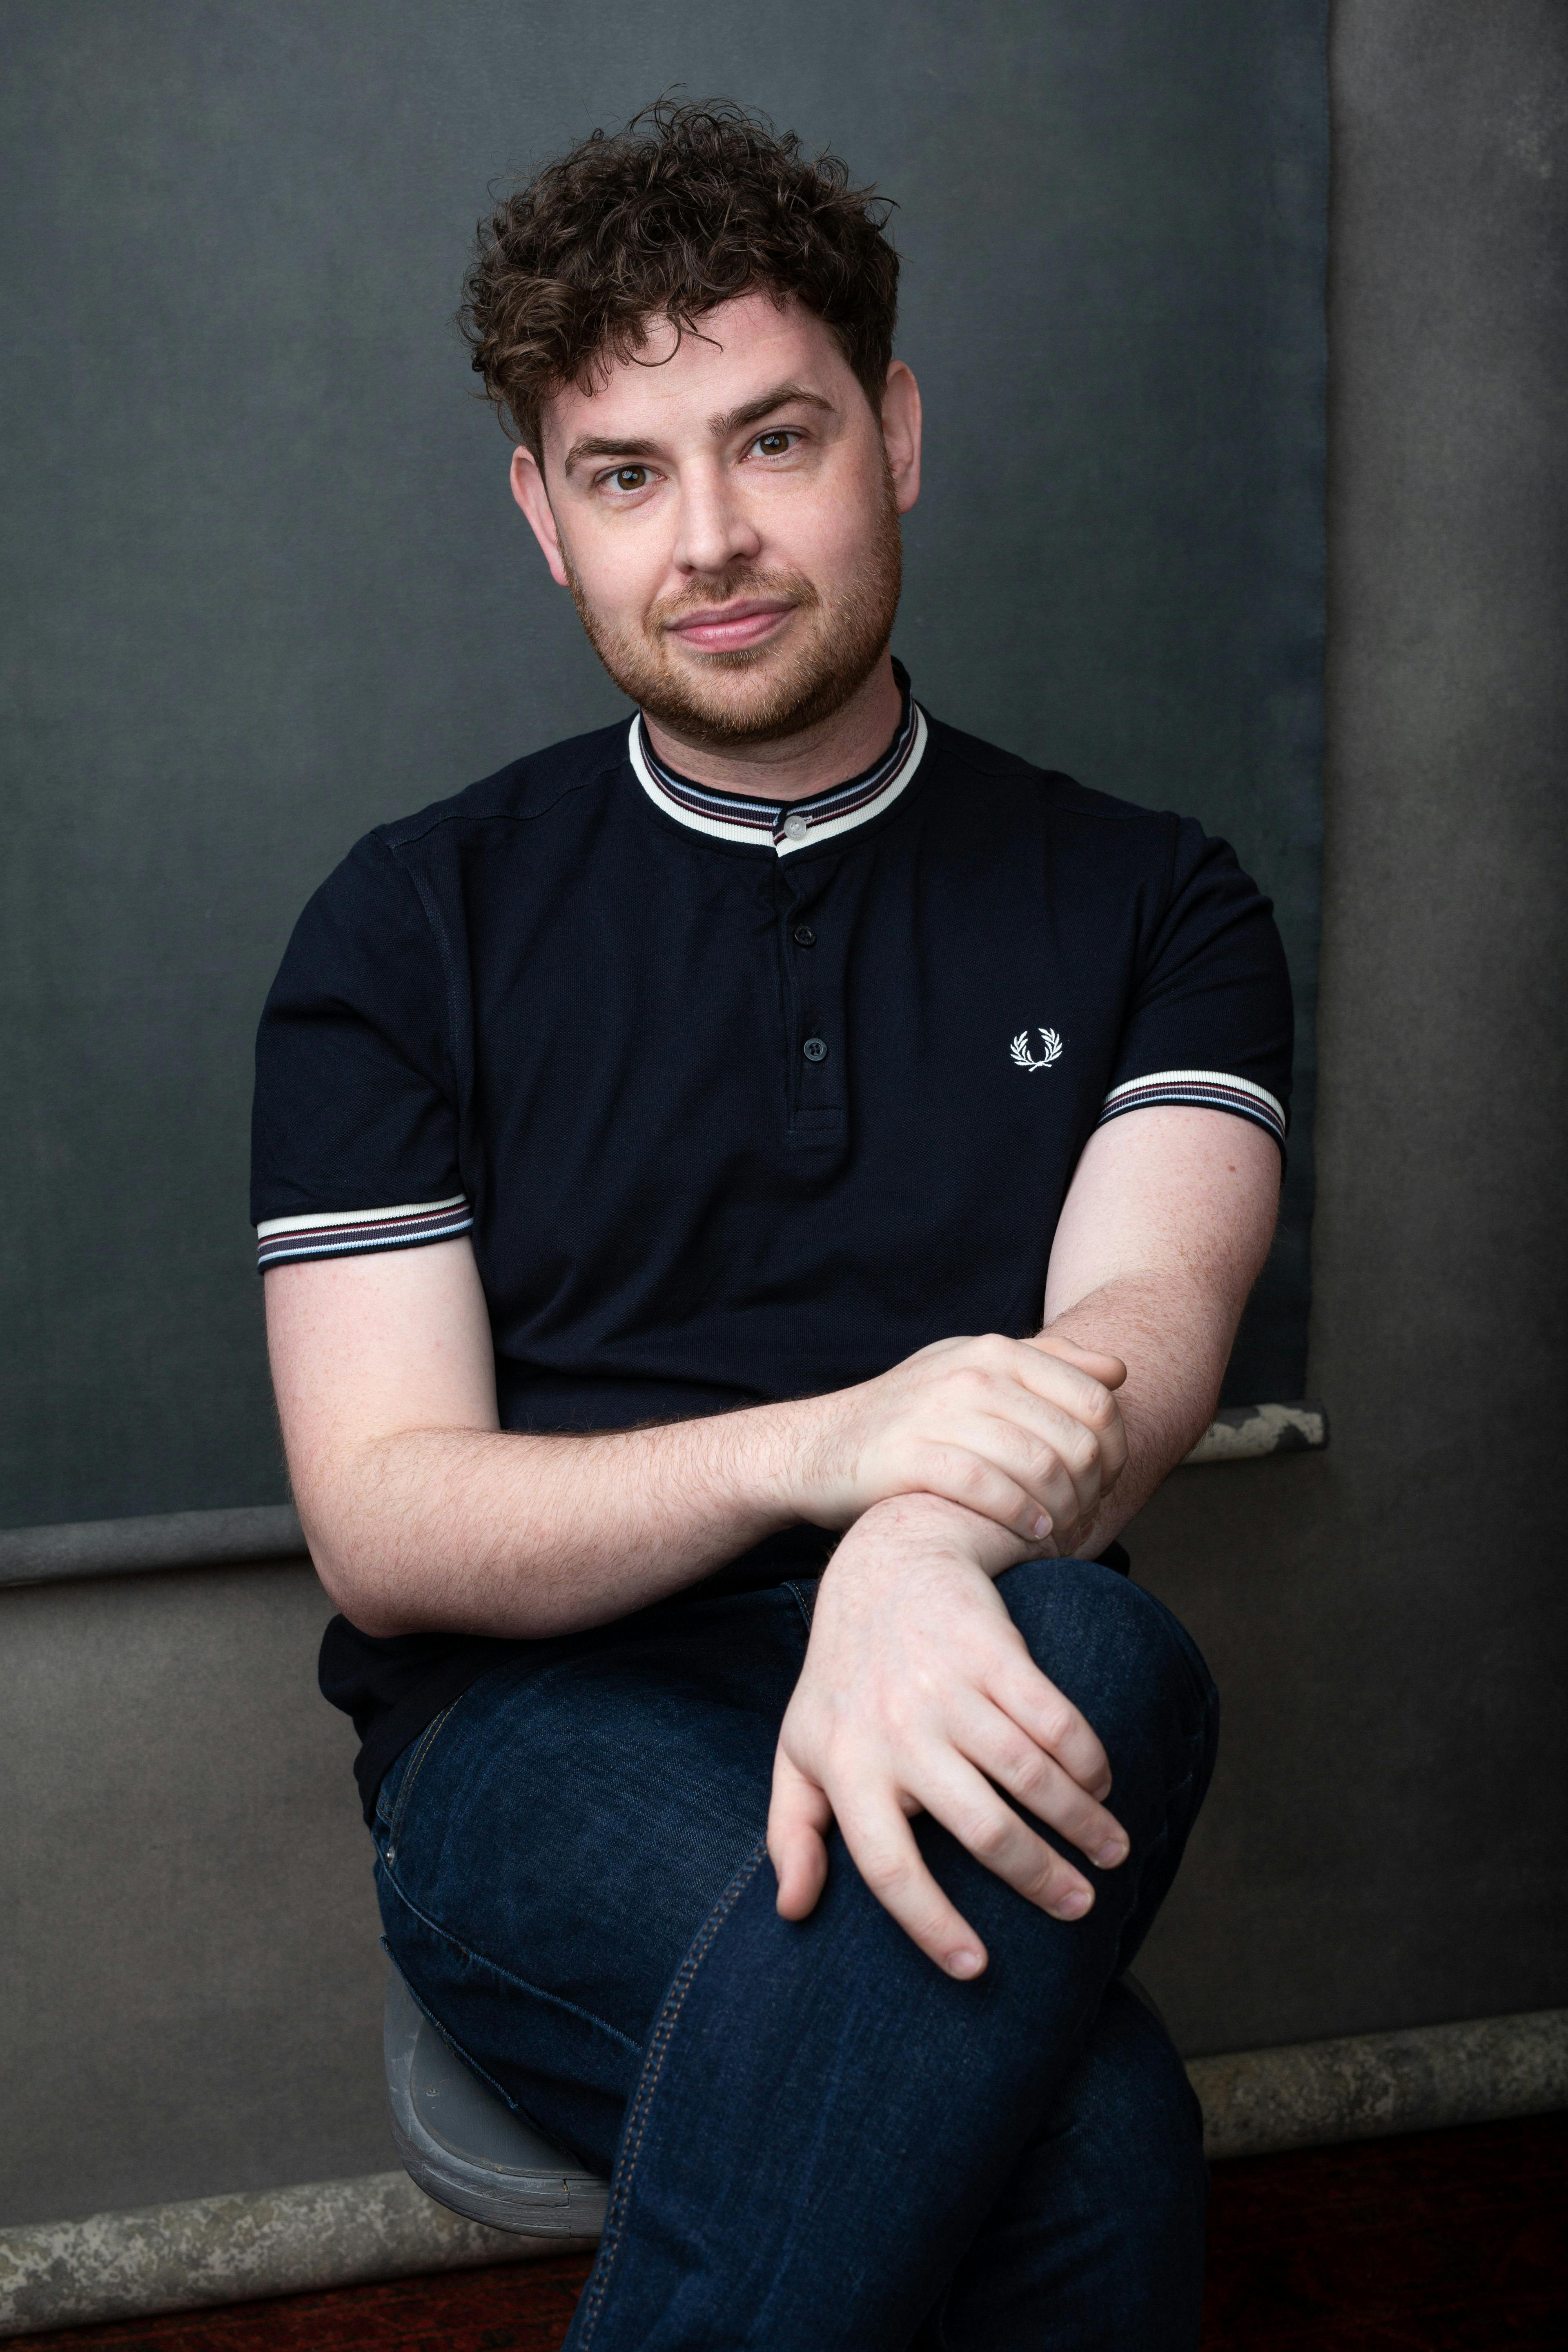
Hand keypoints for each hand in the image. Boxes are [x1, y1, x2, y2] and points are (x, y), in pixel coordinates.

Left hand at [768, 1496, 1128, 1975]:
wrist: (885, 1567)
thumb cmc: (845, 1680)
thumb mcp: (800, 1751)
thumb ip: (791, 1834)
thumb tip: (791, 1912)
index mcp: (847, 1768)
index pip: (888, 1867)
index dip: (931, 1924)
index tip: (975, 1968)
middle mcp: (897, 1731)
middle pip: (981, 1827)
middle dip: (1040, 1879)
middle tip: (1079, 1909)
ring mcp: (948, 1687)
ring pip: (1029, 1775)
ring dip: (1081, 1823)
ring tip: (1111, 1853)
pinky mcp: (994, 1649)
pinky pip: (1054, 1717)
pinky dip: (1087, 1758)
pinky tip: (1102, 1784)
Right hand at [787, 1332, 1127, 1550]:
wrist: (817, 1447)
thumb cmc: (910, 1418)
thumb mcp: (971, 1371)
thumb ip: (1045, 1366)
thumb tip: (1116, 1371)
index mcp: (995, 1351)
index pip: (1095, 1401)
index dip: (1115, 1451)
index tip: (1104, 1485)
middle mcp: (971, 1374)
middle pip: (1076, 1440)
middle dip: (1094, 1490)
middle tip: (1085, 1519)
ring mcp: (940, 1413)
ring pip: (1040, 1466)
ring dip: (1064, 1512)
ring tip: (1061, 1534)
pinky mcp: (912, 1457)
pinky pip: (991, 1490)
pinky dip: (1023, 1520)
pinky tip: (1032, 1536)